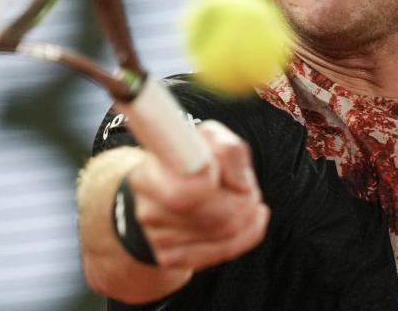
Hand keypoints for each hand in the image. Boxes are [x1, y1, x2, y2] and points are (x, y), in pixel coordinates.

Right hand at [128, 120, 269, 269]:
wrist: (166, 187)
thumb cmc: (191, 158)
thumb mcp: (209, 138)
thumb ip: (229, 150)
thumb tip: (242, 186)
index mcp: (149, 174)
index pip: (183, 194)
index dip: (209, 182)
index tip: (216, 170)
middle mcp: (148, 210)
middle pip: (216, 218)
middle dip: (244, 202)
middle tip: (249, 188)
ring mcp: (157, 239)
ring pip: (224, 237)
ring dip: (248, 218)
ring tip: (247, 200)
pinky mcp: (170, 258)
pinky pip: (223, 252)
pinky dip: (245, 236)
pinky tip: (246, 220)